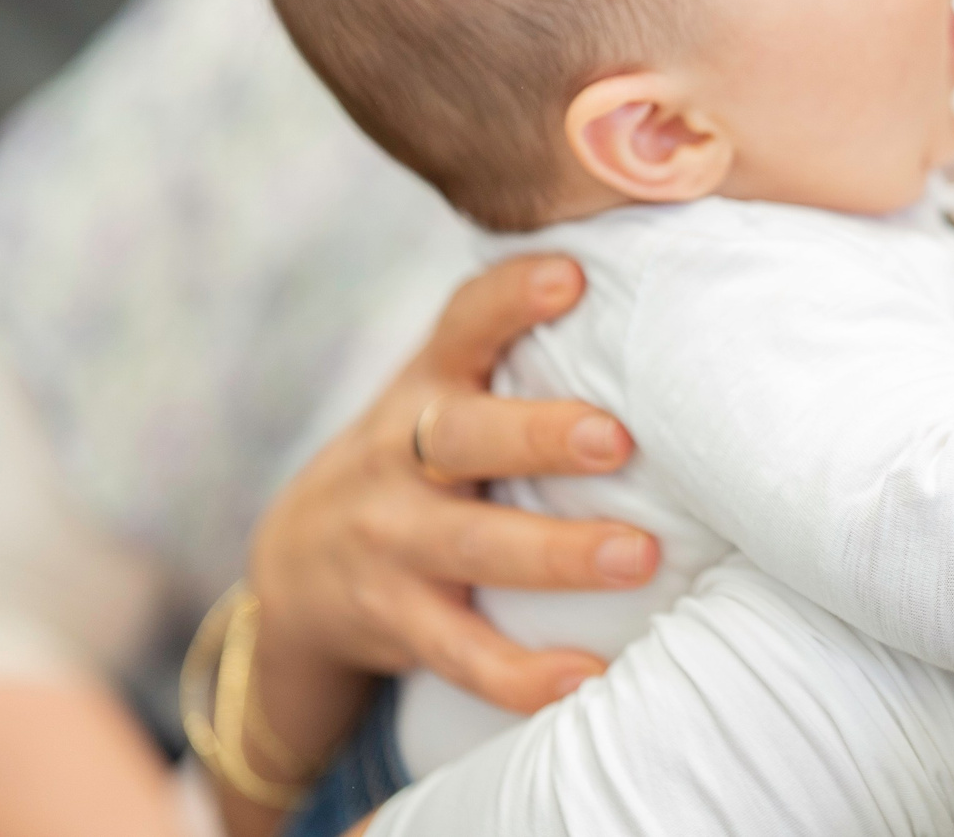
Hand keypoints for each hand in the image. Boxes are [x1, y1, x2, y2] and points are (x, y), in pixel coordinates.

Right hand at [246, 255, 658, 714]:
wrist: (297, 562)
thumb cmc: (420, 454)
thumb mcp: (444, 393)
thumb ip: (514, 350)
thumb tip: (656, 293)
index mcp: (425, 386)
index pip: (461, 324)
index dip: (510, 298)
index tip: (571, 275)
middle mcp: (397, 455)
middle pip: (465, 437)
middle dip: (540, 436)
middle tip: (619, 439)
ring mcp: (390, 540)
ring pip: (473, 547)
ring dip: (557, 553)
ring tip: (639, 556)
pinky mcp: (395, 618)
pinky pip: (460, 652)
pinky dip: (521, 673)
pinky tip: (584, 678)